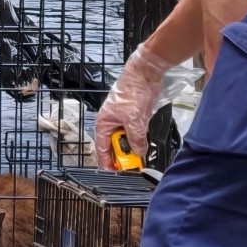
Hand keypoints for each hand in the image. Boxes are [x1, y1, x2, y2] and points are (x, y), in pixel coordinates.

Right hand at [94, 44, 171, 168]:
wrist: (145, 74)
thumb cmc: (133, 92)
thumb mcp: (135, 120)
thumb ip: (136, 139)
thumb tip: (139, 152)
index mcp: (104, 123)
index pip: (101, 148)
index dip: (107, 162)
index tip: (114, 172)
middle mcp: (111, 123)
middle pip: (114, 145)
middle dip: (123, 155)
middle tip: (133, 164)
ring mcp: (122, 119)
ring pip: (126, 139)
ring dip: (132, 147)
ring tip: (139, 155)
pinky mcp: (133, 116)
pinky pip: (134, 132)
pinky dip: (139, 138)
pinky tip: (144, 143)